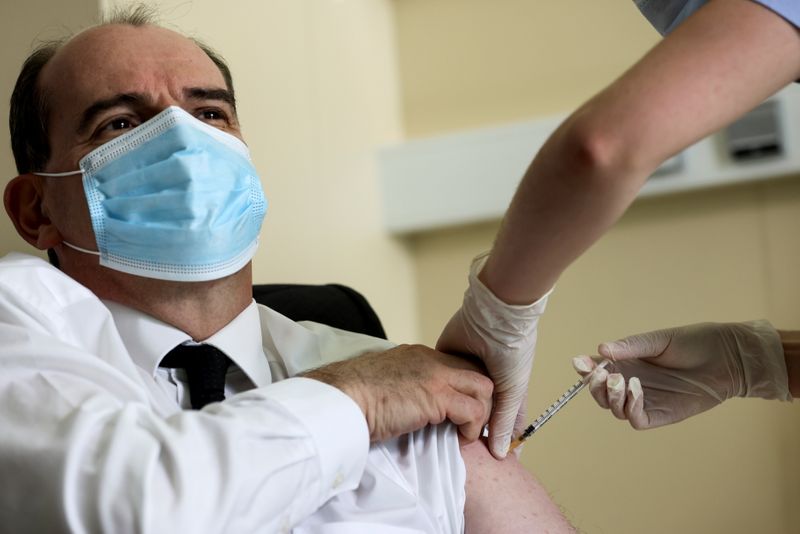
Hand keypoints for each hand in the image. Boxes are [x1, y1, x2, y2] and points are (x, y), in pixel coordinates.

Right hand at [304, 344, 492, 441]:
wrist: (341, 399)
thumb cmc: (354, 397)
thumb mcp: (386, 383)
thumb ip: (405, 386)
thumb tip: (412, 405)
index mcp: (418, 355)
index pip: (459, 365)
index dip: (466, 388)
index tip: (463, 411)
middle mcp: (431, 359)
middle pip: (477, 372)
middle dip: (482, 399)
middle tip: (471, 423)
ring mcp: (436, 375)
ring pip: (483, 388)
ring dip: (481, 413)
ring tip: (467, 432)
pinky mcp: (437, 396)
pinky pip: (474, 410)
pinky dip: (473, 428)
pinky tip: (461, 438)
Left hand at [437, 253, 550, 458]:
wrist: (493, 316)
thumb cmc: (511, 352)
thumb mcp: (512, 390)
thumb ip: (502, 421)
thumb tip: (499, 453)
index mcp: (505, 388)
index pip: (502, 421)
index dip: (497, 440)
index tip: (490, 462)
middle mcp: (484, 381)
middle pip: (474, 413)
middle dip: (468, 429)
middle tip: (459, 451)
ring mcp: (463, 370)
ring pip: (452, 399)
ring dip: (447, 413)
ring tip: (438, 436)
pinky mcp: (444, 359)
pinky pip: (436, 381)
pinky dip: (431, 393)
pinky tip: (423, 410)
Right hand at [573, 321, 790, 428]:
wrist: (727, 357)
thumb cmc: (694, 343)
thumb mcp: (658, 340)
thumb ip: (630, 346)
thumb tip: (601, 349)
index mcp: (628, 364)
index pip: (597, 370)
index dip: (585, 368)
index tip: (580, 362)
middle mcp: (632, 383)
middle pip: (601, 394)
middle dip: (594, 386)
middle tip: (601, 374)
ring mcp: (645, 400)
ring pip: (614, 409)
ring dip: (611, 397)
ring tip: (621, 381)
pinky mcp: (660, 415)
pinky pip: (636, 419)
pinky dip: (630, 407)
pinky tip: (637, 390)